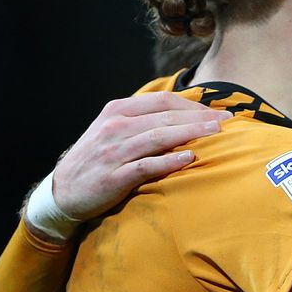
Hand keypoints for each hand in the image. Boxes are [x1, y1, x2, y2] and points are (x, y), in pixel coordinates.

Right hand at [50, 92, 230, 220]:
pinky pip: (145, 166)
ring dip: (191, 134)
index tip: (219, 113)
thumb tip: (188, 115)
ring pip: (158, 137)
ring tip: (216, 134)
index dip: (194, 105)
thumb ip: (145, 120)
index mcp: (117, 111)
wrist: (63, 190)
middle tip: (227, 122)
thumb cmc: (98, 158)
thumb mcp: (116, 130)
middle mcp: (115, 127)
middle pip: (166, 117)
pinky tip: (189, 157)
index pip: (163, 101)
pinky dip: (168, 161)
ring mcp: (113, 151)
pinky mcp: (113, 176)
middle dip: (200, 118)